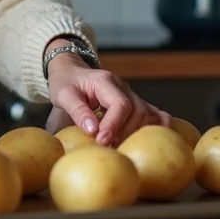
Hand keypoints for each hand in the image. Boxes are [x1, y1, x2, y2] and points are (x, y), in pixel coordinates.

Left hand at [45, 48, 169, 145]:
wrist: (70, 71)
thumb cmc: (66, 82)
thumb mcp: (64, 95)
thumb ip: (78, 111)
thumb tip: (93, 130)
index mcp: (105, 81)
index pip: (120, 103)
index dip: (114, 124)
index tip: (102, 141)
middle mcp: (122, 86)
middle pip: (137, 110)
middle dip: (125, 132)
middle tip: (109, 147)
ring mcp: (129, 94)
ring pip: (145, 113)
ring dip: (135, 132)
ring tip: (119, 146)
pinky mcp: (132, 102)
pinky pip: (150, 112)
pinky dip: (155, 124)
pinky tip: (152, 138)